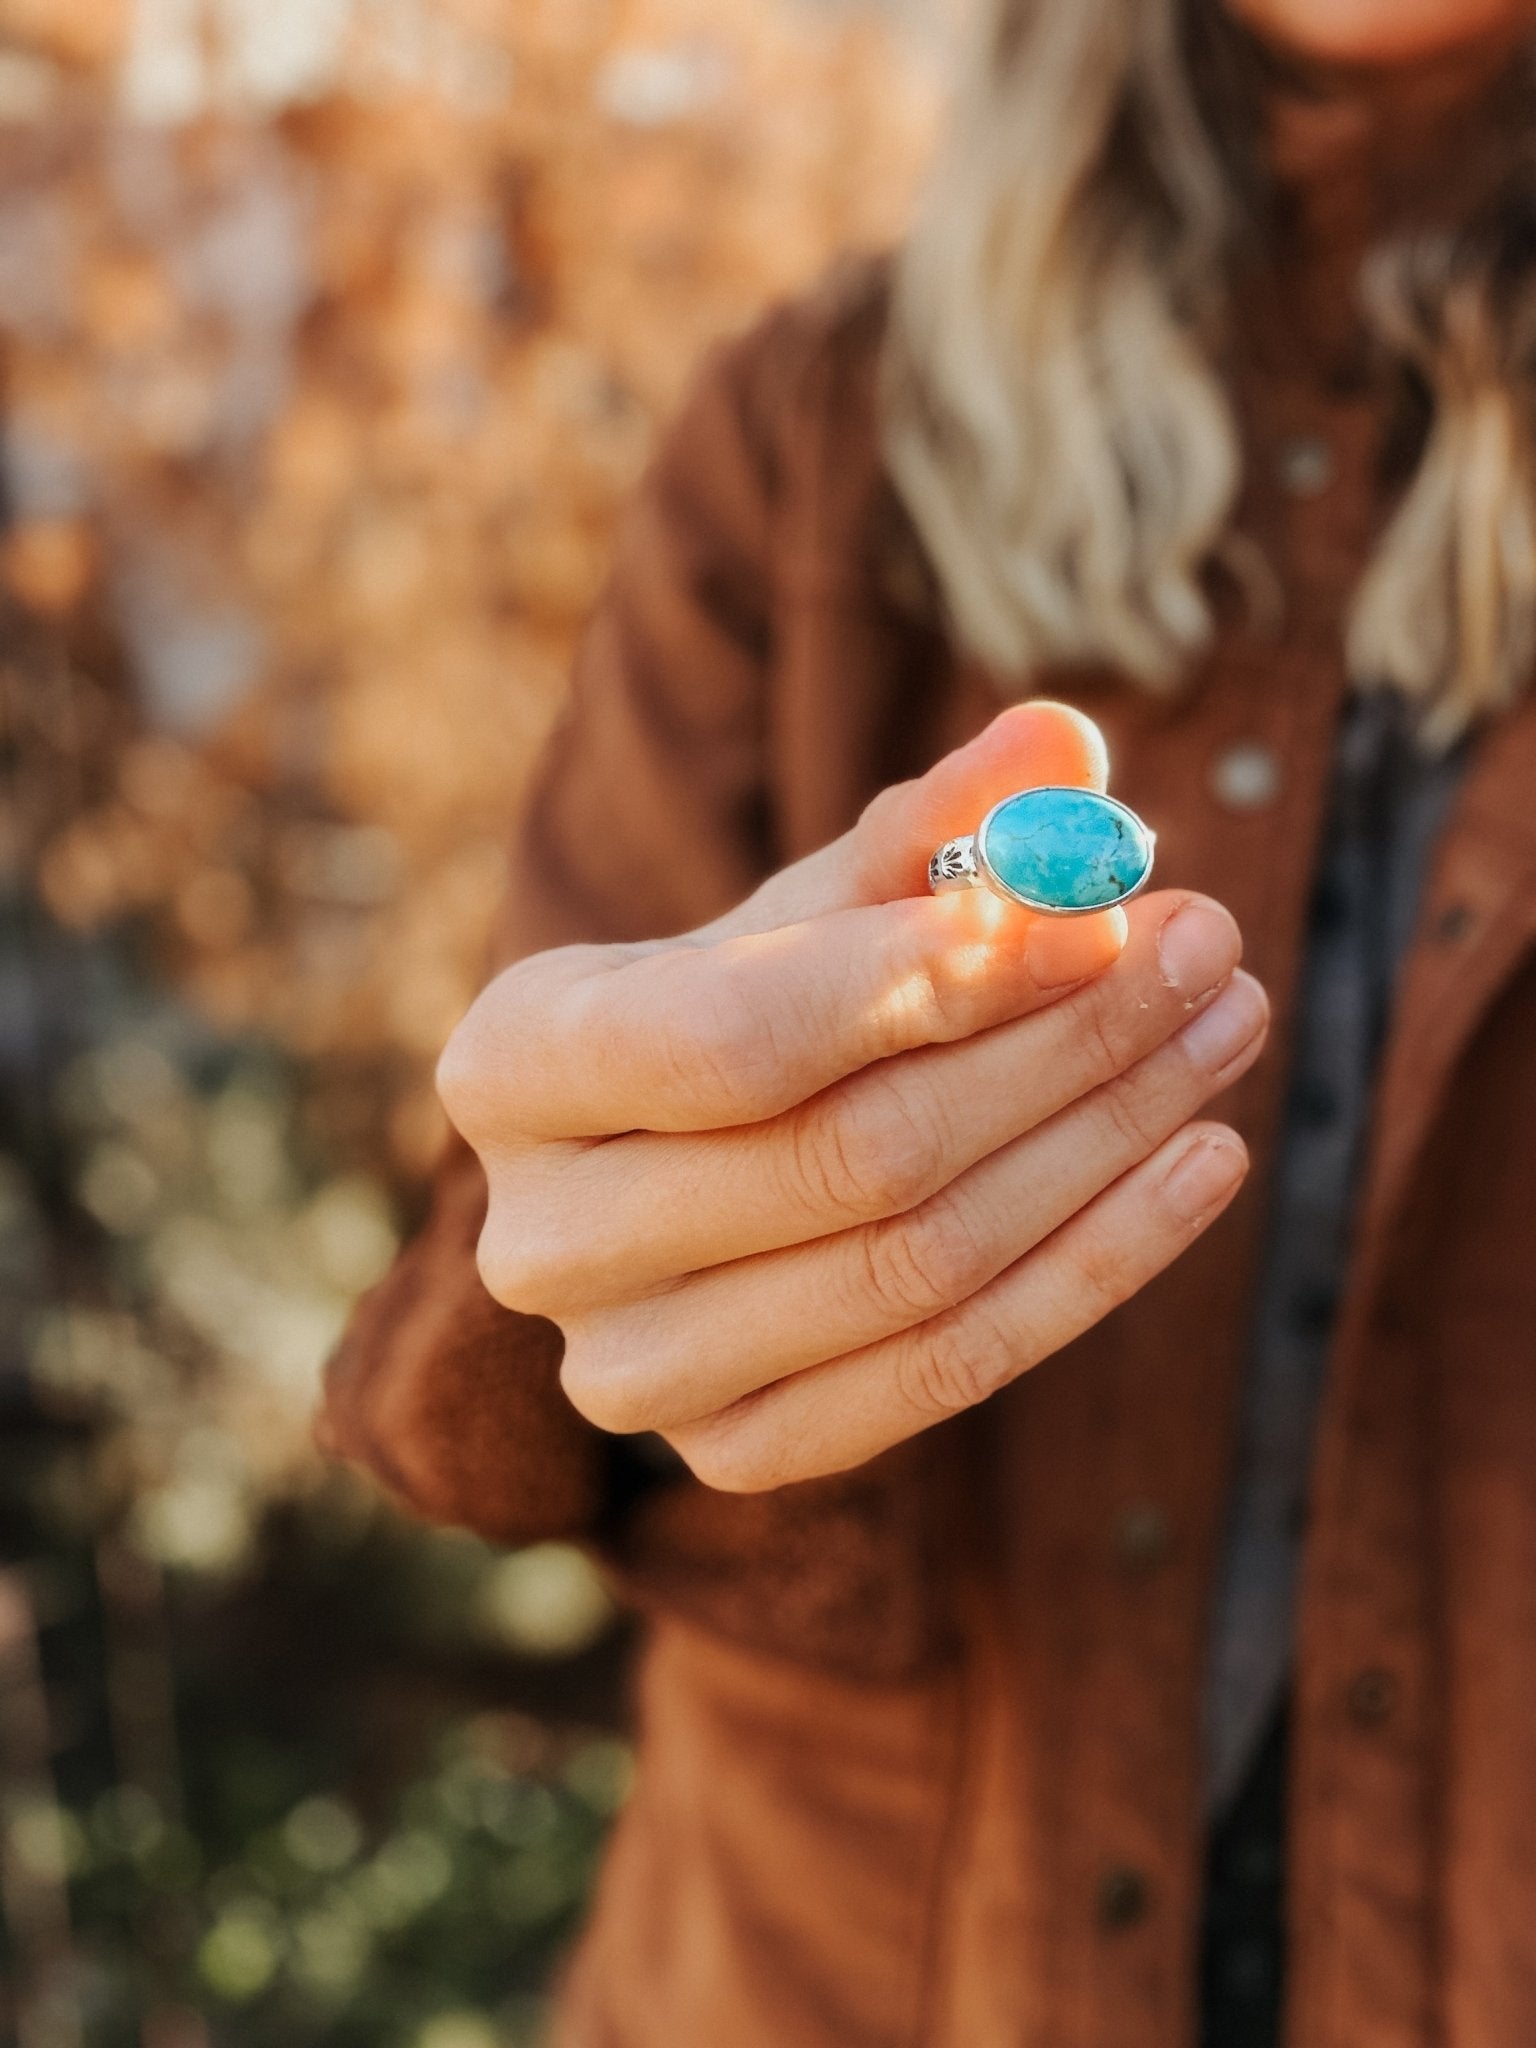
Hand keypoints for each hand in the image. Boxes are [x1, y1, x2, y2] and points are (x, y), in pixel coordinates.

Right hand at [438, 702, 1268, 1491]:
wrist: (668, 1179)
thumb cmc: (736, 1007)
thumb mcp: (802, 908)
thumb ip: (921, 830)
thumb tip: (1062, 749)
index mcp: (513, 1065)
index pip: (730, 1035)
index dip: (921, 979)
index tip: (1097, 911)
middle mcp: (539, 1240)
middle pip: (850, 1156)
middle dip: (1058, 1046)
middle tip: (1207, 949)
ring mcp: (631, 1371)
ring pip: (920, 1267)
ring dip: (1105, 1141)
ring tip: (1225, 1026)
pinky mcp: (734, 1453)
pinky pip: (951, 1370)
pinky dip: (1096, 1266)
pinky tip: (1201, 1162)